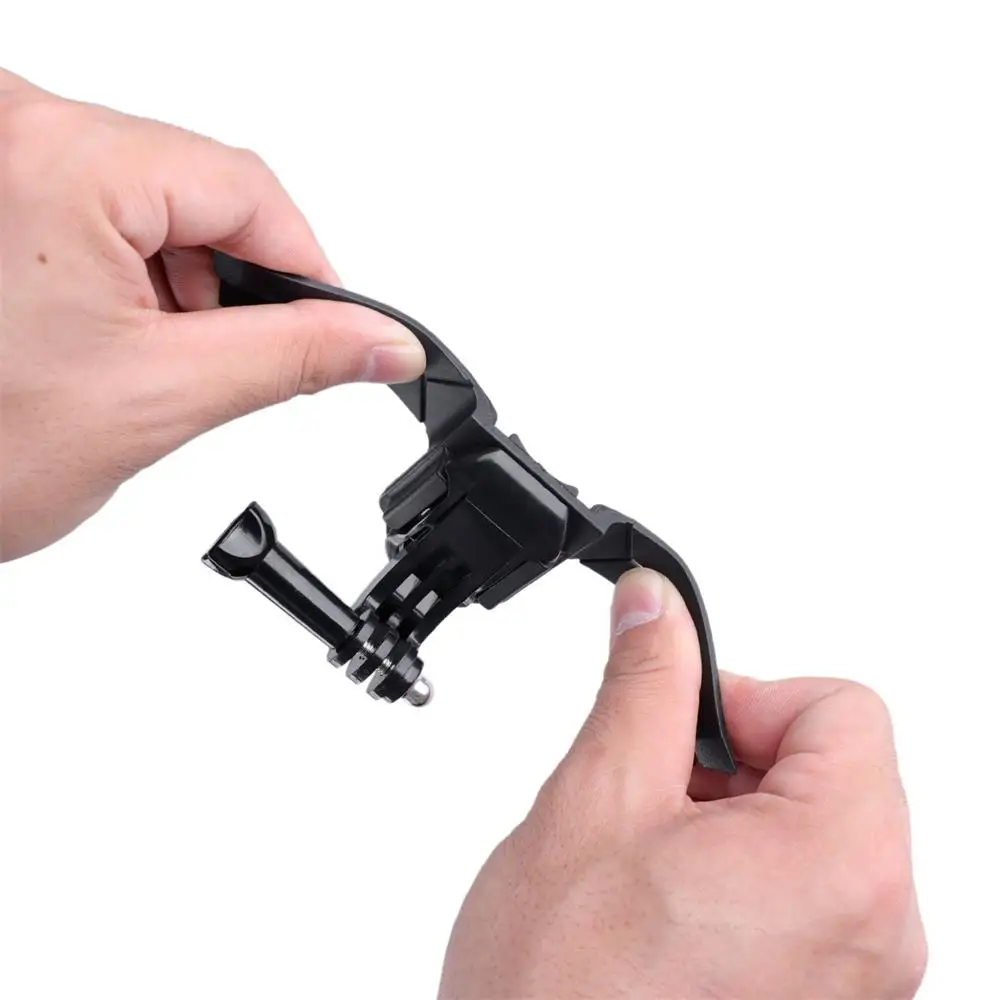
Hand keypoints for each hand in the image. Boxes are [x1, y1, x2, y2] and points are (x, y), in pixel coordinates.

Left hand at [0, 69, 424, 560]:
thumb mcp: (162, 398)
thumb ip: (294, 357)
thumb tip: (384, 343)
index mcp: (59, 161)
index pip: (244, 186)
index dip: (305, 263)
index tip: (335, 322)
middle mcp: (16, 129)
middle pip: (197, 185)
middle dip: (234, 277)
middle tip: (229, 357)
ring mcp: (0, 155)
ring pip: (150, 195)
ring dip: (180, 276)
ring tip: (147, 354)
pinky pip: (97, 201)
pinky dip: (129, 266)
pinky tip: (108, 328)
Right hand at [439, 569, 926, 998]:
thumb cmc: (561, 992)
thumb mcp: (598, 796)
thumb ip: (645, 681)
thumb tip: (655, 605)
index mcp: (841, 863)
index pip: (843, 708)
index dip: (751, 698)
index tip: (684, 729)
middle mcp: (878, 932)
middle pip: (833, 770)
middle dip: (734, 764)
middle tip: (652, 799)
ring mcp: (858, 980)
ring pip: (814, 832)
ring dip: (729, 821)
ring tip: (649, 864)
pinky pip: (807, 899)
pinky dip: (740, 877)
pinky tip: (667, 910)